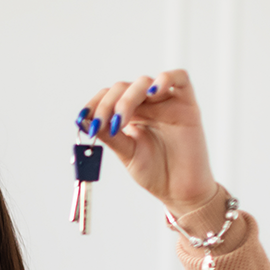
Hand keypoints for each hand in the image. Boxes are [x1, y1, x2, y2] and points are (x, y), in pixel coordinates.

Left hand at [83, 70, 218, 215]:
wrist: (179, 191)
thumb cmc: (155, 172)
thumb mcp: (126, 153)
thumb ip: (109, 136)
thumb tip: (84, 121)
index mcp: (130, 114)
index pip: (109, 97)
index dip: (94, 104)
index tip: (82, 119)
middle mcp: (147, 105)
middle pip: (122, 88)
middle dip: (107, 105)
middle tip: (101, 124)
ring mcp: (167, 102)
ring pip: (144, 82)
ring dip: (127, 98)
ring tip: (120, 120)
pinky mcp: (187, 104)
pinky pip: (180, 79)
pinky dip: (165, 79)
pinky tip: (152, 92)